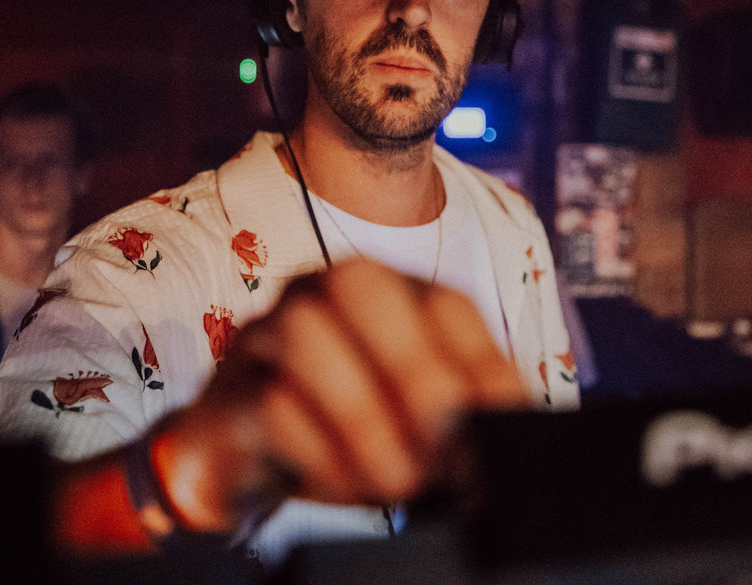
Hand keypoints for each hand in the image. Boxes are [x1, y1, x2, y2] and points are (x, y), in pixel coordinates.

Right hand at [148, 258, 527, 534]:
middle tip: (442, 441)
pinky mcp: (226, 389)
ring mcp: (266, 332)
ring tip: (397, 479)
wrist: (245, 460)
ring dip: (363, 417)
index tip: (505, 418)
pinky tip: (344, 485)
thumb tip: (507, 424)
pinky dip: (317, 452)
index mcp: (386, 291)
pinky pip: (266, 401)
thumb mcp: (412, 417)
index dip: (480, 358)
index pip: (442, 301)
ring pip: (306, 334)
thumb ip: (455, 406)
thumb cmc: (345, 431)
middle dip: (413, 365)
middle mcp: (322, 293)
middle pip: (362, 285)